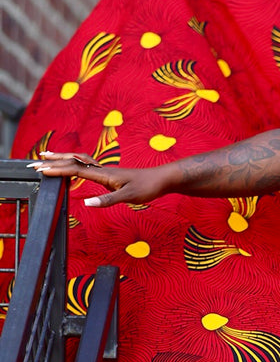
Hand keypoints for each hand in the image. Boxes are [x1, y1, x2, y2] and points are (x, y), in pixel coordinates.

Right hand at [29, 152, 170, 208]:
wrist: (163, 179)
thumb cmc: (148, 187)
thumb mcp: (129, 196)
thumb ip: (108, 200)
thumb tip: (88, 203)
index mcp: (104, 174)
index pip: (75, 170)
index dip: (57, 170)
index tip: (41, 170)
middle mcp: (102, 170)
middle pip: (73, 162)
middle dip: (54, 161)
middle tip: (35, 162)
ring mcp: (106, 171)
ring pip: (79, 161)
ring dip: (62, 159)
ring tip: (47, 158)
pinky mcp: (110, 174)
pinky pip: (87, 165)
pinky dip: (74, 163)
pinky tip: (72, 166)